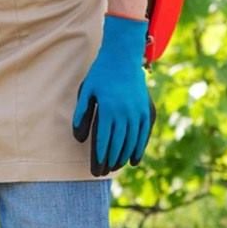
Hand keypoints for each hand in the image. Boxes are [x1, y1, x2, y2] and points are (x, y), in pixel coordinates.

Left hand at [72, 15, 156, 176]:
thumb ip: (82, 114)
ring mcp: (138, 111)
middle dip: (110, 160)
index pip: (104, 140)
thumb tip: (80, 139)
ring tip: (116, 167)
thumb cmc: (101, 73)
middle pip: (118, 144)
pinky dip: (139, 148)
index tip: (96, 168)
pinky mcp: (147, 109)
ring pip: (132, 141)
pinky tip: (134, 160)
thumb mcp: (86, 91)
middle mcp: (125, 113)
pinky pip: (144, 133)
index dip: (100, 156)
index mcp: (109, 109)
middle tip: (104, 172)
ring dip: (124, 157)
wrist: (123, 55)